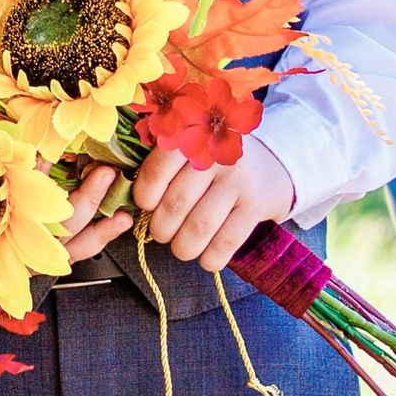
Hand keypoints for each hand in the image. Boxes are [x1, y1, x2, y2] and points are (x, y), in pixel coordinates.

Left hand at [62, 139, 295, 275]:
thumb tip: (120, 192)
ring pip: (199, 226)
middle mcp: (215, 155)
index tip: (147, 206)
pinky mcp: (258, 205)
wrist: (275, 163)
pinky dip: (211, 258)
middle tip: (162, 233)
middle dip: (161, 229)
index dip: (144, 197)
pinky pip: (228, 241)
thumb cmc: (218, 158)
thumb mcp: (192, 145)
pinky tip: (206, 259)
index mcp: (191, 136)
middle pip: (175, 204)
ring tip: (181, 248)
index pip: (156, 170)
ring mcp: (239, 180)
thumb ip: (161, 160)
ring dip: (183, 247)